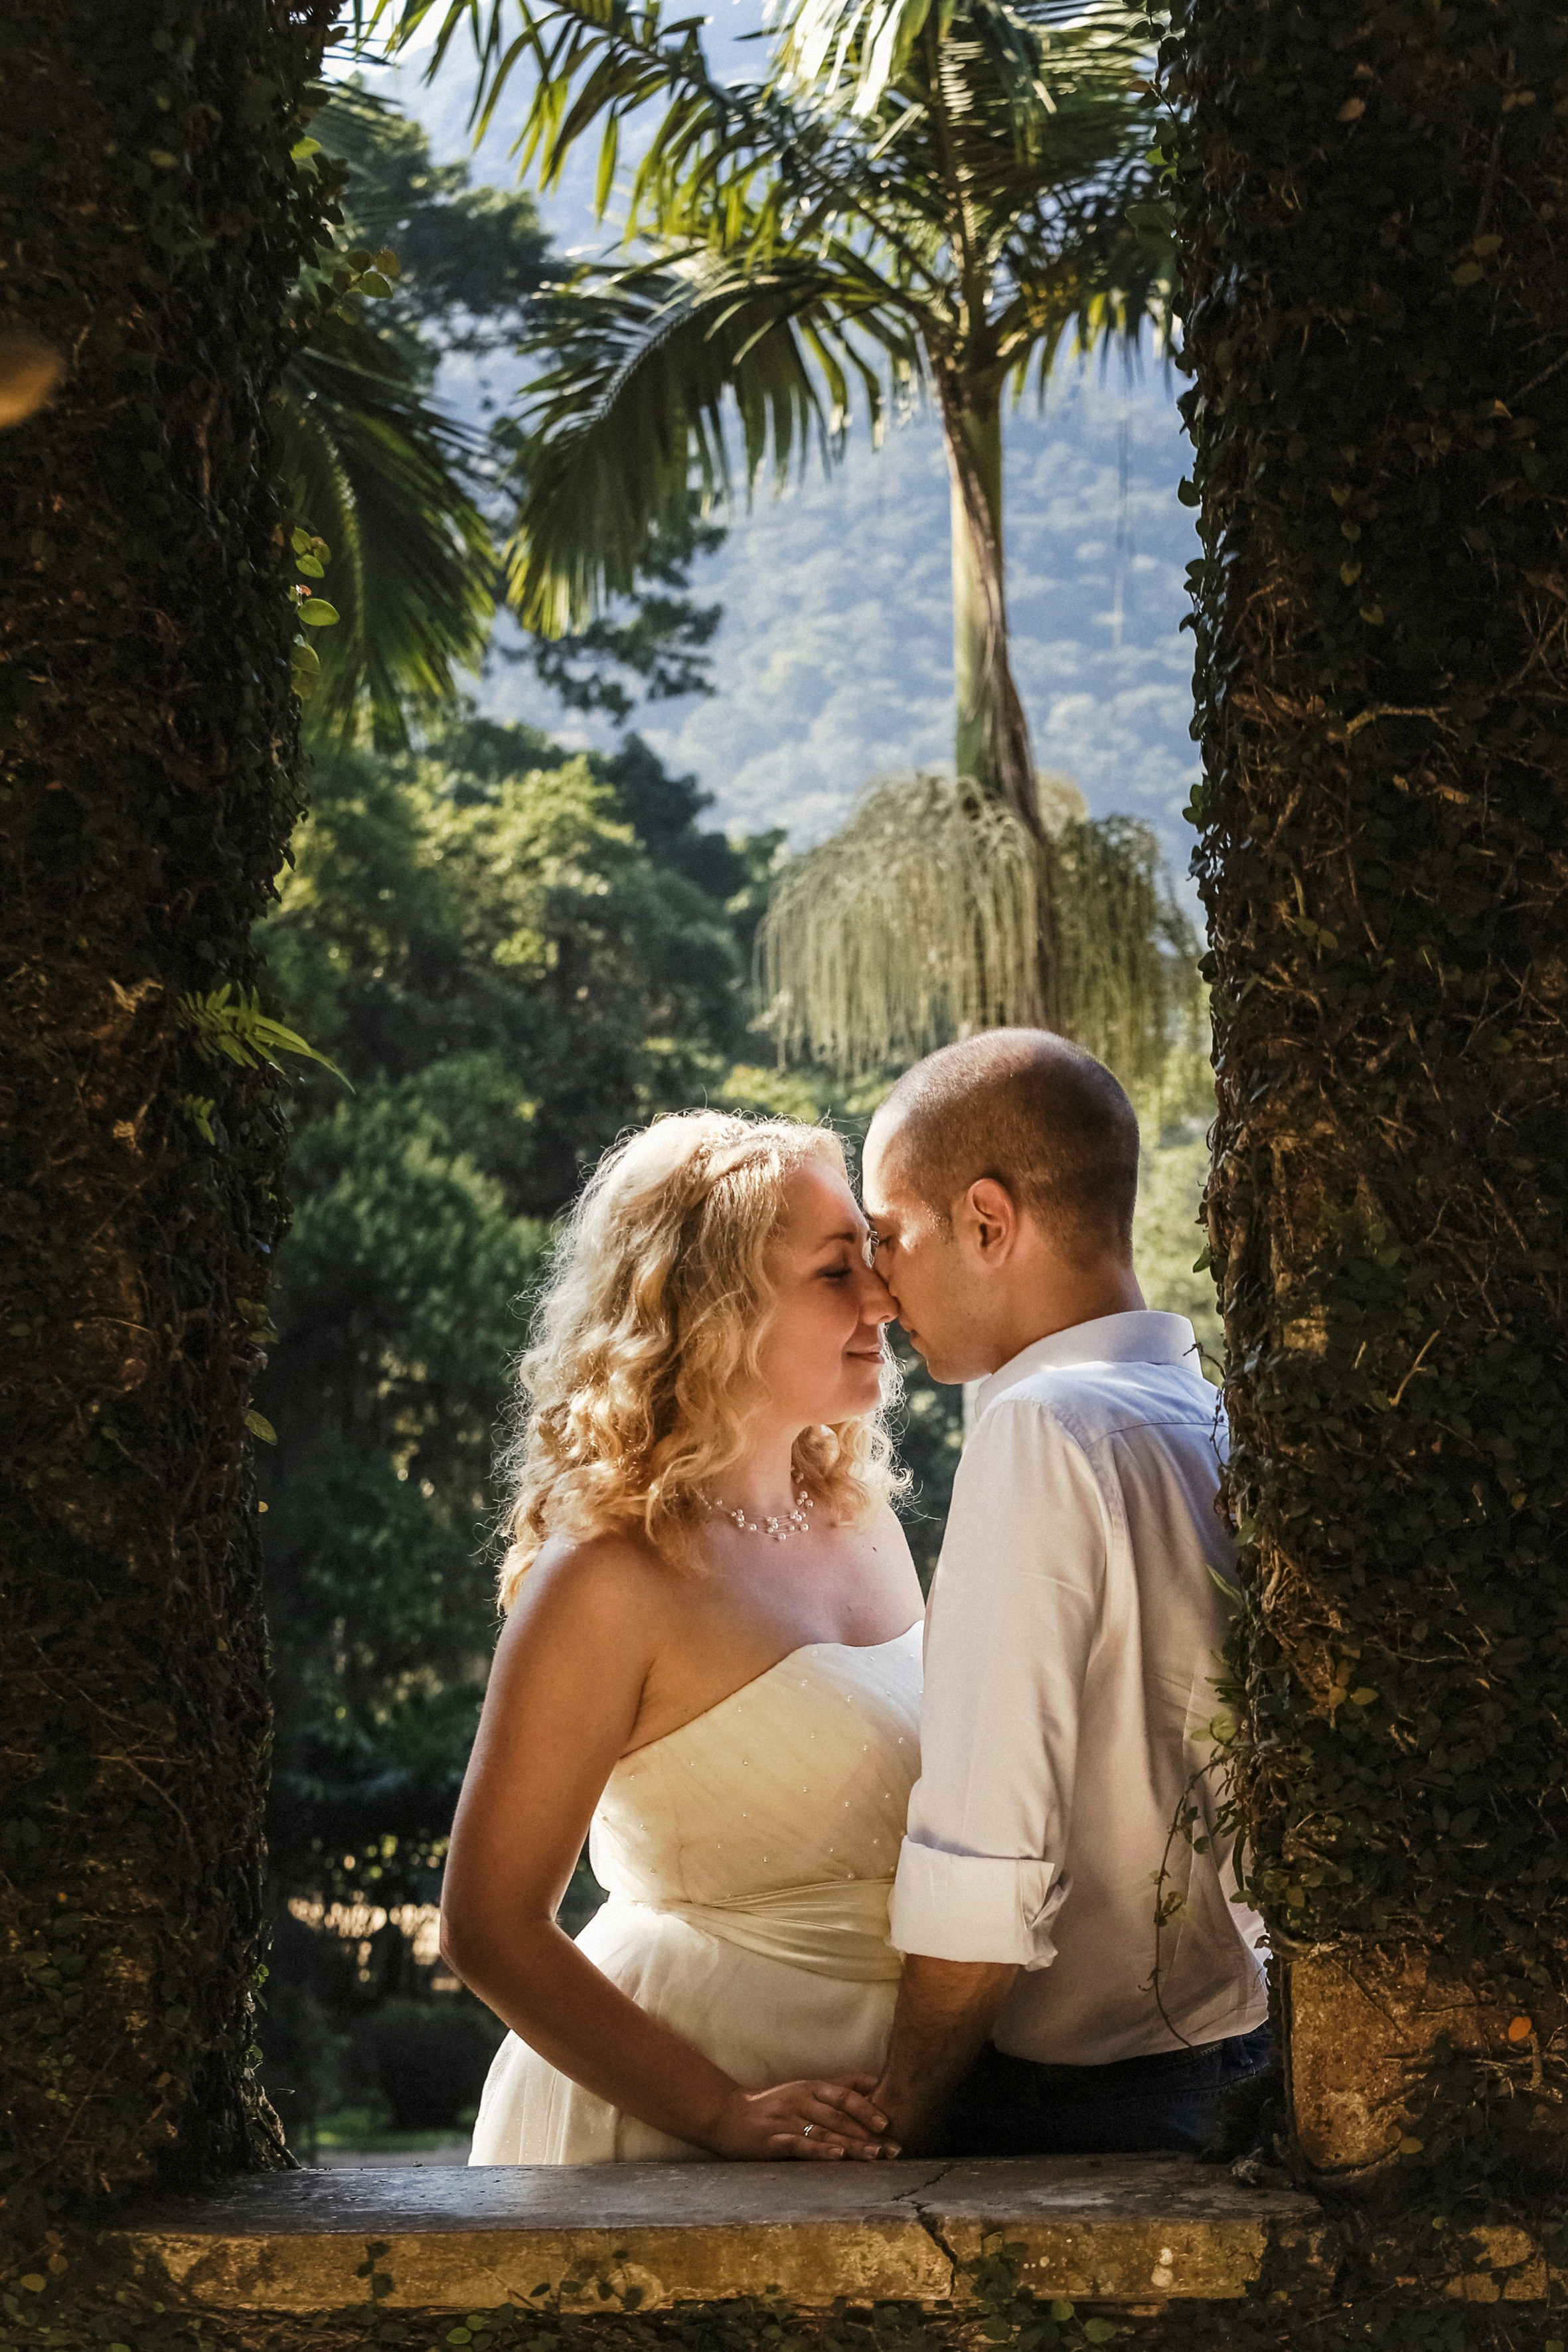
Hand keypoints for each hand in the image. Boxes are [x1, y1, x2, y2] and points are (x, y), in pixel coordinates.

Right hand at [701, 2072, 901, 2161]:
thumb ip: (837, 2087)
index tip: (889, 2124)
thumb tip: (875, 2084)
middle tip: (893, 2150)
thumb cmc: (772, 2104)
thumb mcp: (804, 2089)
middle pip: (840, 2117)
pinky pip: (800, 2144)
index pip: (845, 2095)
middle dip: (869, 2134)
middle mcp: (801, 2100)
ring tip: (874, 2156)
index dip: (868, 2108)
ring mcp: (786, 2119)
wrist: (727, 2114)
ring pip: (825, 2131)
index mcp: (810, 2087)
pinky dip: (819, 2150)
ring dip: (852, 2145)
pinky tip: (836, 2156)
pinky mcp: (772, 2140)